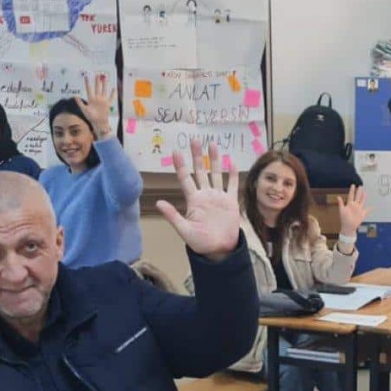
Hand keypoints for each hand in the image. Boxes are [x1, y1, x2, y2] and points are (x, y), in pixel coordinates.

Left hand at [78, 72, 115, 138]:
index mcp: (91, 99)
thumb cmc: (91, 117)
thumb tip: (74, 96)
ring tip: (106, 77)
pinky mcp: (108, 104)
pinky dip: (113, 93)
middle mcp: (97, 98)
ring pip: (104, 90)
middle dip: (97, 81)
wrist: (98, 123)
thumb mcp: (84, 109)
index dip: (87, 83)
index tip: (86, 76)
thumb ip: (80, 103)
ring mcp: (103, 101)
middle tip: (97, 74)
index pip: (89, 89)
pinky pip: (111, 98)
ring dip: (105, 84)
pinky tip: (114, 88)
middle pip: (97, 88)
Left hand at [156, 140, 241, 261]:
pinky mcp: (231, 202)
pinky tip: (231, 162)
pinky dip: (232, 175)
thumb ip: (172, 215)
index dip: (181, 165)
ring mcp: (218, 197)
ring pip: (216, 174)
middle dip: (197, 156)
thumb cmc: (200, 242)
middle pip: (200, 171)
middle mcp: (205, 195)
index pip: (185, 178)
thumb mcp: (184, 230)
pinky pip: (232, 185)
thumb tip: (158, 202)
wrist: (220, 250)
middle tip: (195, 140)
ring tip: (212, 145)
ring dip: (214, 160)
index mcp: (193, 200)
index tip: (176, 151)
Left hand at [336, 185, 368, 236]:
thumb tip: (338, 197)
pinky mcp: (362, 214)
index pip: (351, 195)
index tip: (353, 185)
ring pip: (362, 201)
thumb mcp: (341, 211)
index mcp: (349, 204)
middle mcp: (354, 206)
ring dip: (364, 197)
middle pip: (357, 197)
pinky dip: (370, 209)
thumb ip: (340, 203)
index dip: (352, 190)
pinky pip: (367, 211)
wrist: (348, 227)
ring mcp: (359, 209)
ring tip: (365, 192)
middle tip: (360, 186)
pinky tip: (372, 207)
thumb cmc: (344, 219)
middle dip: (359, 192)